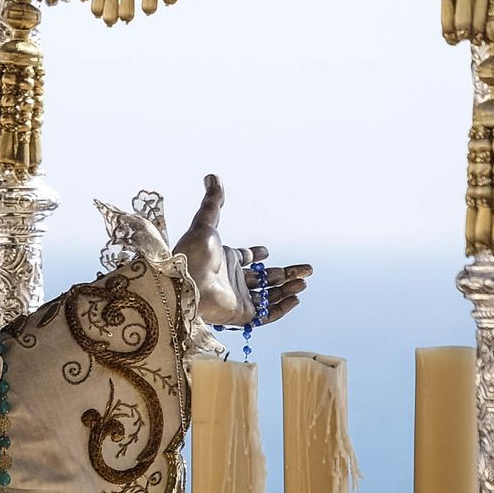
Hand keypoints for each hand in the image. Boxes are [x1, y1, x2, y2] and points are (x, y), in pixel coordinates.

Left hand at [172, 174, 311, 326]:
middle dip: (286, 274)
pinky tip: (296, 297)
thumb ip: (213, 202)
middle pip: (264, 278)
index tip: (266, 251)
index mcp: (224, 259)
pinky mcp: (241, 315)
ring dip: (288, 289)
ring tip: (304, 281)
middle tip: (307, 270)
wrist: (186, 283)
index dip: (256, 256)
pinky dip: (282, 308)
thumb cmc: (193, 253)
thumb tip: (212, 176)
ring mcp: (237, 298)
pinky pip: (266, 315)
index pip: (244, 259)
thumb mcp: (205, 222)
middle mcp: (232, 279)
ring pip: (269, 296)